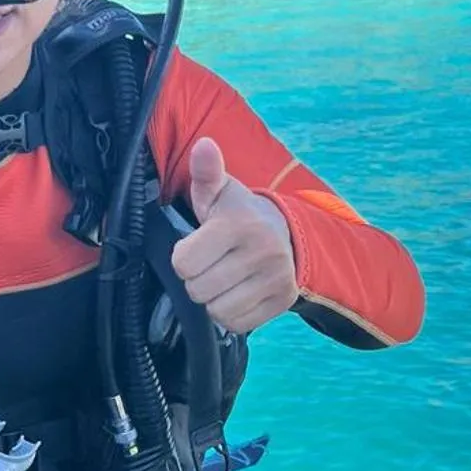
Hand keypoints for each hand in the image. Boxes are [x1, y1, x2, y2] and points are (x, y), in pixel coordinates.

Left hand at [171, 136, 298, 334]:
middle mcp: (262, 252)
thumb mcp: (220, 192)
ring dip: (213, 299)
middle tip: (211, 265)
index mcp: (239, 224)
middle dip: (197, 280)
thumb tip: (204, 146)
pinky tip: (238, 293)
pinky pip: (237, 324)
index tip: (196, 248)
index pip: (184, 263)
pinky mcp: (283, 301)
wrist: (287, 235)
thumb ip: (207, 172)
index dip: (183, 258)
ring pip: (217, 310)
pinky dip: (230, 314)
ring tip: (224, 279)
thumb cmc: (239, 214)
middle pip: (198, 290)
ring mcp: (276, 279)